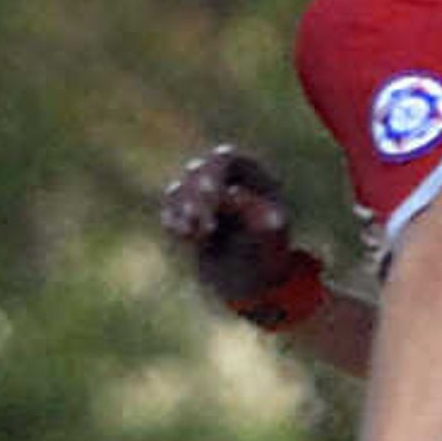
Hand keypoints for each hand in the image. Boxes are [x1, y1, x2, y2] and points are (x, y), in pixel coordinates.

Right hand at [160, 146, 321, 321]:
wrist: (255, 283)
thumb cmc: (270, 253)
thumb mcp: (271, 234)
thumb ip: (254, 212)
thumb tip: (232, 193)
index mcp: (250, 175)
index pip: (225, 158)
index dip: (214, 173)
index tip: (211, 198)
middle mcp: (223, 180)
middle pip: (198, 170)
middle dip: (196, 197)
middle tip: (206, 228)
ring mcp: (201, 198)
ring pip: (179, 189)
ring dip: (182, 210)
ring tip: (195, 237)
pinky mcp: (186, 217)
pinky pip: (170, 210)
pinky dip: (172, 221)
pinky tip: (185, 238)